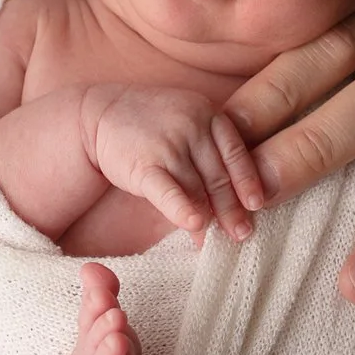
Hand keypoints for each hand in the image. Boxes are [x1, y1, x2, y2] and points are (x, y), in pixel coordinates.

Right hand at [83, 85, 258, 242]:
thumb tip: (228, 200)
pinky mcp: (144, 164)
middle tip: (242, 233)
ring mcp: (169, 144)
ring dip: (209, 217)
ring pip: (197, 188)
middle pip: (219, 175)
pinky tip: (194, 225)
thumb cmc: (149, 125)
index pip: (236, 153)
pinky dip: (182, 209)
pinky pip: (169, 191)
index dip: (248, 181)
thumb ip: (208, 153)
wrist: (98, 113)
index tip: (257, 205)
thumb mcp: (186, 123)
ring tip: (215, 241)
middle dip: (232, 208)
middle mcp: (193, 126)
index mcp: (208, 114)